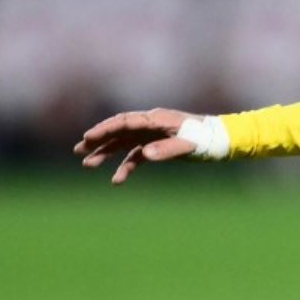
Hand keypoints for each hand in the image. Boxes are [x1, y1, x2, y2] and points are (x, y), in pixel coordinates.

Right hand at [74, 108, 198, 184]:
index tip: (88, 138)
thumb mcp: (188, 145)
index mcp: (156, 119)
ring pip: (124, 144)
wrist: (220, 140)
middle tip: (79, 150)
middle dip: (98, 140)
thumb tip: (144, 155)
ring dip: (106, 153)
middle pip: (119, 131)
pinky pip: (136, 156)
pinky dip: (126, 167)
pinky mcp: (157, 146)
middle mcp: (151, 125)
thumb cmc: (206, 139)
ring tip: (87, 164)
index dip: (105, 129)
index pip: (125, 122)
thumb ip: (166, 149)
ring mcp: (152, 135)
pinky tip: (116, 180)